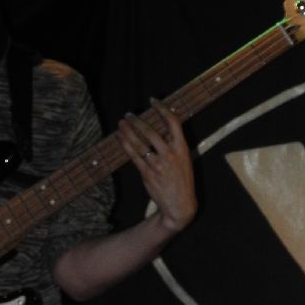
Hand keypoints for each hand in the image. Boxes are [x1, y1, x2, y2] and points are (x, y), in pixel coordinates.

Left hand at [118, 99, 197, 233]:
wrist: (180, 204)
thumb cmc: (182, 179)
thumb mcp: (184, 159)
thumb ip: (174, 144)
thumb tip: (163, 128)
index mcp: (182, 148)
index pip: (173, 122)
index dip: (162, 108)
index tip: (153, 100)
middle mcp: (170, 154)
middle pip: (151, 131)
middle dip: (137, 121)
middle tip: (129, 114)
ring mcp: (158, 164)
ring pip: (139, 143)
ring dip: (128, 131)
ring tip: (121, 123)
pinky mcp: (147, 173)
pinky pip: (134, 156)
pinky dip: (126, 145)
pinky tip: (120, 138)